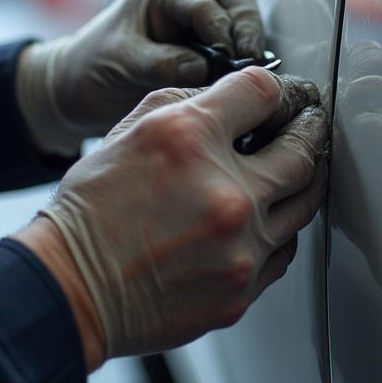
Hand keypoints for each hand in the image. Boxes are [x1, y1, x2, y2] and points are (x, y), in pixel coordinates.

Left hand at [16, 0, 264, 154]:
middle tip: (250, 58)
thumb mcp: (123, 63)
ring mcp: (198, 19)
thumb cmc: (91, 67)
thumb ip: (166, 63)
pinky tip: (240, 79)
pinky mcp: (207, 45)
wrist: (75, 91)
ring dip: (249, 39)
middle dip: (247, 21)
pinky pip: (236, 42)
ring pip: (242, 13)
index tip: (232, 58)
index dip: (224, 27)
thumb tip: (210, 69)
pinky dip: (242, 59)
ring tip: (247, 71)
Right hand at [16, 68, 327, 366]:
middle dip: (309, 132)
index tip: (283, 99)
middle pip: (303, 151)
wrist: (72, 288)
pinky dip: (275, 233)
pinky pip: (281, 253)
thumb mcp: (132, 128)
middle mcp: (227, 193)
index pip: (264, 93)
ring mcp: (240, 248)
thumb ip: (190, 103)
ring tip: (292, 172)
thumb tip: (237, 99)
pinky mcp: (241, 291)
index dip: (278, 92)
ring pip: (303, 206)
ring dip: (300, 184)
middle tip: (310, 126)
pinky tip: (258, 222)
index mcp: (192, 140)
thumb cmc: (94, 209)